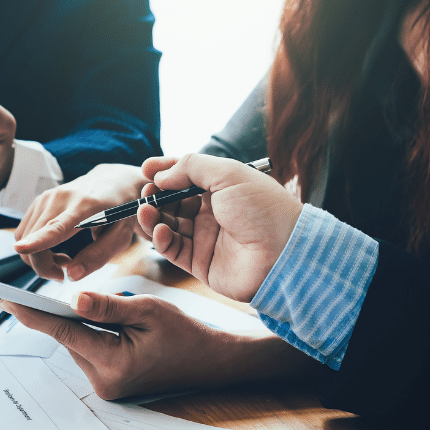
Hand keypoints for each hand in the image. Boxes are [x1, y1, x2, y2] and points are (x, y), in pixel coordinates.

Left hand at [0, 292, 316, 399]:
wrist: (210, 362)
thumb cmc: (185, 334)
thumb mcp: (149, 310)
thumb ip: (108, 306)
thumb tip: (73, 299)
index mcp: (113, 362)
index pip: (63, 331)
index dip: (32, 313)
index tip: (5, 300)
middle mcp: (104, 380)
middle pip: (69, 336)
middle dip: (76, 312)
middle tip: (101, 299)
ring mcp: (105, 385)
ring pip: (79, 342)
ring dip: (88, 323)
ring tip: (126, 319)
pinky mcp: (109, 383)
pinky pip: (90, 349)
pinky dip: (95, 333)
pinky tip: (120, 328)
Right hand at [13, 164, 147, 280]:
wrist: (113, 181)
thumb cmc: (120, 211)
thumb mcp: (121, 237)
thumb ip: (98, 256)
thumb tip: (71, 276)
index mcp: (85, 207)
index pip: (57, 226)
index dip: (38, 240)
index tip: (21, 248)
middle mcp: (61, 198)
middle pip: (34, 239)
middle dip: (43, 266)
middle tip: (65, 273)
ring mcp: (47, 197)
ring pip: (25, 238)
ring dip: (39, 257)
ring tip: (65, 259)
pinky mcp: (39, 201)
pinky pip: (25, 232)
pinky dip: (35, 247)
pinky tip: (55, 248)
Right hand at [139, 154, 302, 301]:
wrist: (285, 253)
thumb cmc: (263, 208)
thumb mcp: (228, 173)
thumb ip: (191, 167)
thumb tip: (161, 175)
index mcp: (222, 188)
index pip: (185, 176)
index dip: (165, 172)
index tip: (145, 169)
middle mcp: (212, 212)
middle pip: (173, 201)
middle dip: (156, 196)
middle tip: (145, 193)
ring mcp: (205, 238)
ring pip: (168, 225)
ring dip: (152, 217)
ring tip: (145, 211)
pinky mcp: (200, 263)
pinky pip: (173, 249)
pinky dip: (161, 239)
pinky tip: (159, 231)